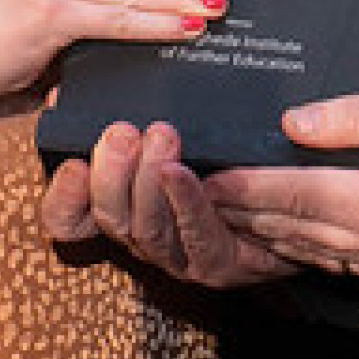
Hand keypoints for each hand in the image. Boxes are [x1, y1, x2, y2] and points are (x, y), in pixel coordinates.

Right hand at [41, 120, 295, 288]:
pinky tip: (182, 172)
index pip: (71, 219)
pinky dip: (186, 203)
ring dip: (148, 183)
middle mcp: (144, 235)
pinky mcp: (216, 266)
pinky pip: (195, 238)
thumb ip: (122, 117)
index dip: (63, 198)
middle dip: (111, 174)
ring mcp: (179, 256)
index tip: (73, 163)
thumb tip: (64, 93)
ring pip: (147, 231)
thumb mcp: (165, 130)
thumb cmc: (226, 153)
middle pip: (109, 219)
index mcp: (124, 207)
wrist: (294, 196)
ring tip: (161, 136)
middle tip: (122, 132)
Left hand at [208, 82, 358, 283]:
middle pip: (296, 233)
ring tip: (230, 220)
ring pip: (318, 256)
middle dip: (243, 217)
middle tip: (197, 200)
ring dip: (271, 239)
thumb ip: (352, 114)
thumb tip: (294, 122)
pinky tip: (291, 239)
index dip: (244, 188)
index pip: (294, 196)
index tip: (205, 178)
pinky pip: (349, 265)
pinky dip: (312, 252)